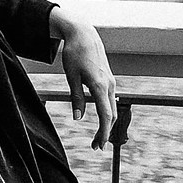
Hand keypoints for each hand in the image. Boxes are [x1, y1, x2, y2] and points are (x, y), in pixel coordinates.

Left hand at [50, 6, 117, 148]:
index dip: (103, 132)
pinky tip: (101, 120)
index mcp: (99, 85)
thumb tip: (78, 118)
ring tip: (98, 138)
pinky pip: (110, 100)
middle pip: (111, 115)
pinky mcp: (108, 80)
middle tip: (96, 147)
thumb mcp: (70, 76)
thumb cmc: (74, 54)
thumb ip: (75, 97)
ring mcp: (110, 82)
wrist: (84, 35)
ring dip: (106, 124)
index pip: (105, 115)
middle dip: (105, 132)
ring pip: (112, 108)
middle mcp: (109, 85)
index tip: (99, 144)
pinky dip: (107, 113)